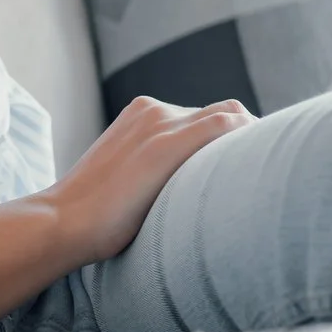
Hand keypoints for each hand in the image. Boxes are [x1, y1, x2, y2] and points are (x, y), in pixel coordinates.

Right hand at [40, 96, 254, 263]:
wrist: (64, 221)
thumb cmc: (94, 215)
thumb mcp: (126, 177)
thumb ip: (155, 169)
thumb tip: (188, 191)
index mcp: (140, 113)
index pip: (204, 115)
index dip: (232, 138)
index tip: (246, 167)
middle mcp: (153, 110)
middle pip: (223, 111)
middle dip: (247, 137)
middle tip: (262, 175)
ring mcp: (160, 124)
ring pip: (230, 116)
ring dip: (251, 142)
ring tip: (267, 176)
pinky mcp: (167, 143)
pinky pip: (224, 125)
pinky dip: (246, 139)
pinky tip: (259, 166)